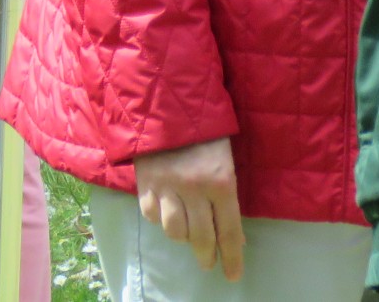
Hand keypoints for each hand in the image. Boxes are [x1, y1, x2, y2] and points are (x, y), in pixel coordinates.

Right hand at [135, 138, 243, 280]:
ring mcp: (166, 187)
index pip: (229, 230)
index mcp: (220, 182)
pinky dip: (159, 218)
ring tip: (187, 233)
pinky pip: (151, 215)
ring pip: (174, 231)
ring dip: (183, 236)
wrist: (166, 104)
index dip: (232, 257)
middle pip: (201, 237)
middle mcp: (194, 189)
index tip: (232, 275)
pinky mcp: (145, 184)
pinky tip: (165, 211)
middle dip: (206, 255)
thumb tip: (232, 234)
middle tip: (208, 262)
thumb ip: (226, 195)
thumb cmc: (204, 131)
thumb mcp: (224, 159)